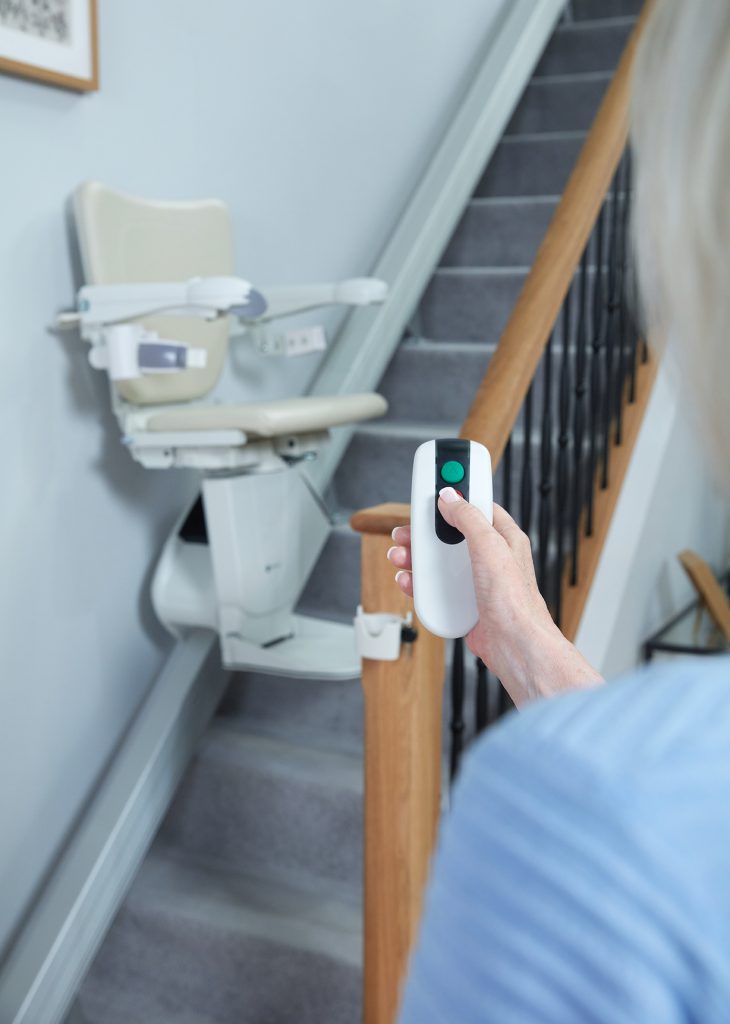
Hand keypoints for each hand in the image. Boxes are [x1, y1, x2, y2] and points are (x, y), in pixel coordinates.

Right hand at [387, 489, 601, 705]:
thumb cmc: (514, 601)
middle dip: (425, 531)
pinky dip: (419, 582)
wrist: (513, 645)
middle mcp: (489, 557)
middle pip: (450, 534)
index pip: (477, 506)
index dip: (456, 495)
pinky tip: (410, 581)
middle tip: (407, 529)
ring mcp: (475, 581)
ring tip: (401, 556)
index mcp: (502, 537)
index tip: (435, 484)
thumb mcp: (489, 546)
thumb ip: (468, 518)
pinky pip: (435, 587)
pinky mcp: (462, 603)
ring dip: (416, 557)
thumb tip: (450, 497)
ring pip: (439, 561)